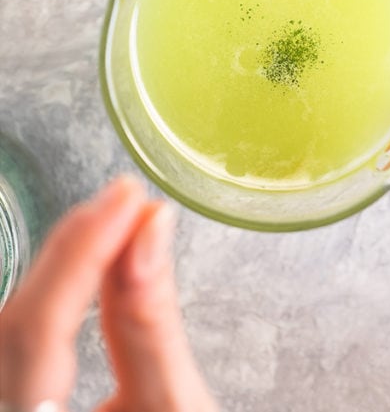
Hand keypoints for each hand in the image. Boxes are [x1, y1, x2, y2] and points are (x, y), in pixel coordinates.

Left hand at [0, 176, 217, 411]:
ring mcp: (4, 406)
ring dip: (61, 269)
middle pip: (12, 323)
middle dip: (73, 250)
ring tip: (115, 224)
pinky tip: (89, 270)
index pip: (38, 327)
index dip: (83, 252)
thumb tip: (150, 231)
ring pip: (7, 330)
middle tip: (127, 201)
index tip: (129, 198)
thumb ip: (153, 325)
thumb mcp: (174, 411)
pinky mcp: (13, 400)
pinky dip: (53, 299)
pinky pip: (15, 343)